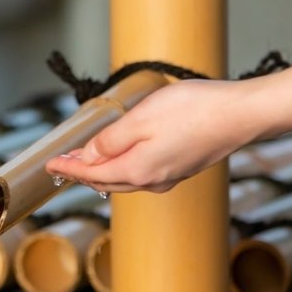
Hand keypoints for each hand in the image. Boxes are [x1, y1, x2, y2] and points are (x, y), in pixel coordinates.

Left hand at [46, 79, 257, 192]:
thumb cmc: (194, 110)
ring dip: (103, 170)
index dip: (67, 169)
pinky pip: (143, 173)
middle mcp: (152, 181)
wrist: (241, 115)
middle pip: (107, 181)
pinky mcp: (183, 167)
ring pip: (126, 179)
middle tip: (61, 163)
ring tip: (87, 160)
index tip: (49, 166)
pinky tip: (123, 155)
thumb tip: (87, 158)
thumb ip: (110, 141)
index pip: (91, 175)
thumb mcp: (140, 118)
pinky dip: (125, 166)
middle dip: (82, 173)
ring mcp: (170, 177)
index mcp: (137, 170)